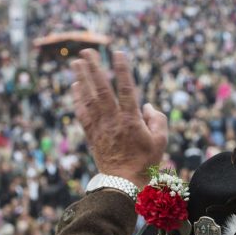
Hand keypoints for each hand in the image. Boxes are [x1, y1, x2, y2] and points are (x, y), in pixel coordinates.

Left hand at [71, 49, 166, 188]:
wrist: (124, 182)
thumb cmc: (146, 161)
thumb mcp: (161, 140)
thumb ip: (157, 119)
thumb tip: (146, 106)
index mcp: (131, 120)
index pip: (126, 89)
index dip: (121, 70)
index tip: (117, 53)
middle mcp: (113, 120)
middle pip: (101, 89)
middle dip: (94, 69)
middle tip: (87, 52)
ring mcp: (100, 127)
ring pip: (88, 98)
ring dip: (81, 78)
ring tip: (76, 62)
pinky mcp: (91, 134)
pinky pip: (82, 113)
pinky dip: (77, 98)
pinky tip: (75, 86)